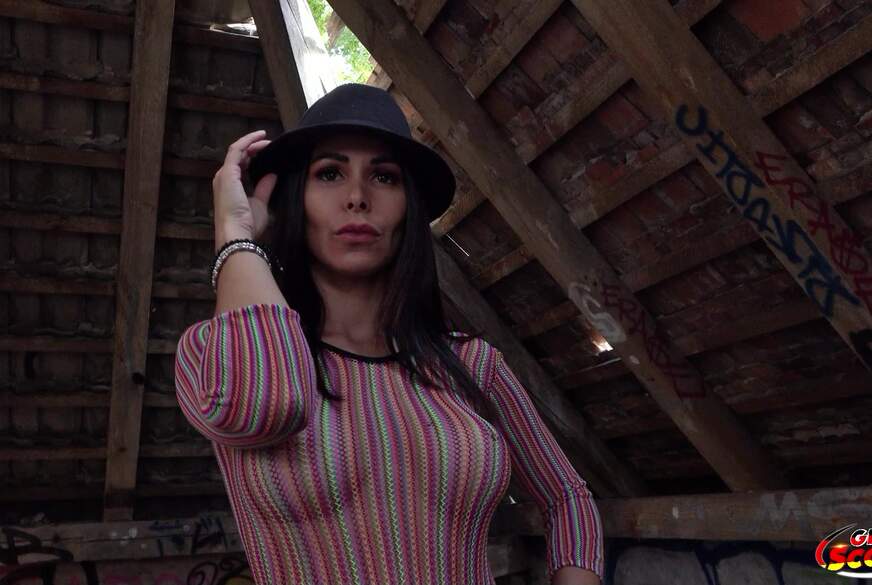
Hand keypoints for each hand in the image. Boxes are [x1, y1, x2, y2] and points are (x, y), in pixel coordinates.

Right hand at [212, 129, 277, 250]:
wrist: (237, 233)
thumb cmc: (247, 223)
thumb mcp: (260, 204)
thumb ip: (264, 188)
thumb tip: (272, 175)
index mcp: (229, 186)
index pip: (240, 165)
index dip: (252, 156)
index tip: (267, 152)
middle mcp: (223, 178)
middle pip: (238, 156)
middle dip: (254, 148)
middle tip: (269, 144)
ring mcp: (224, 174)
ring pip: (238, 150)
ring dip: (252, 143)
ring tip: (266, 139)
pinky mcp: (228, 172)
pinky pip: (237, 150)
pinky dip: (248, 141)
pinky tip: (260, 136)